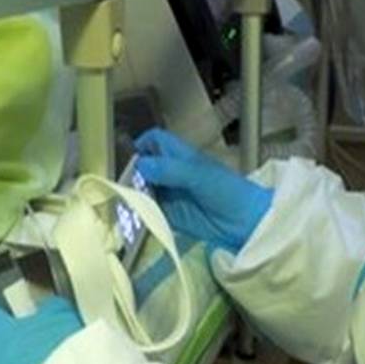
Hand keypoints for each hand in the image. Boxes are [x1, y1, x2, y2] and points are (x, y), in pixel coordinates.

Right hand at [134, 128, 273, 253]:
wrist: (246, 223)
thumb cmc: (228, 192)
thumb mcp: (200, 176)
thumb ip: (171, 169)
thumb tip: (141, 165)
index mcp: (180, 156)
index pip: (155, 140)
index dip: (142, 143)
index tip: (128, 156)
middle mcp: (171, 172)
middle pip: (143, 165)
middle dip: (130, 172)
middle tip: (118, 183)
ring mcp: (170, 194)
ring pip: (142, 189)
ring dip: (132, 194)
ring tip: (120, 200)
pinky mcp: (170, 215)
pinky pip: (149, 211)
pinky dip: (139, 212)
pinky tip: (131, 216)